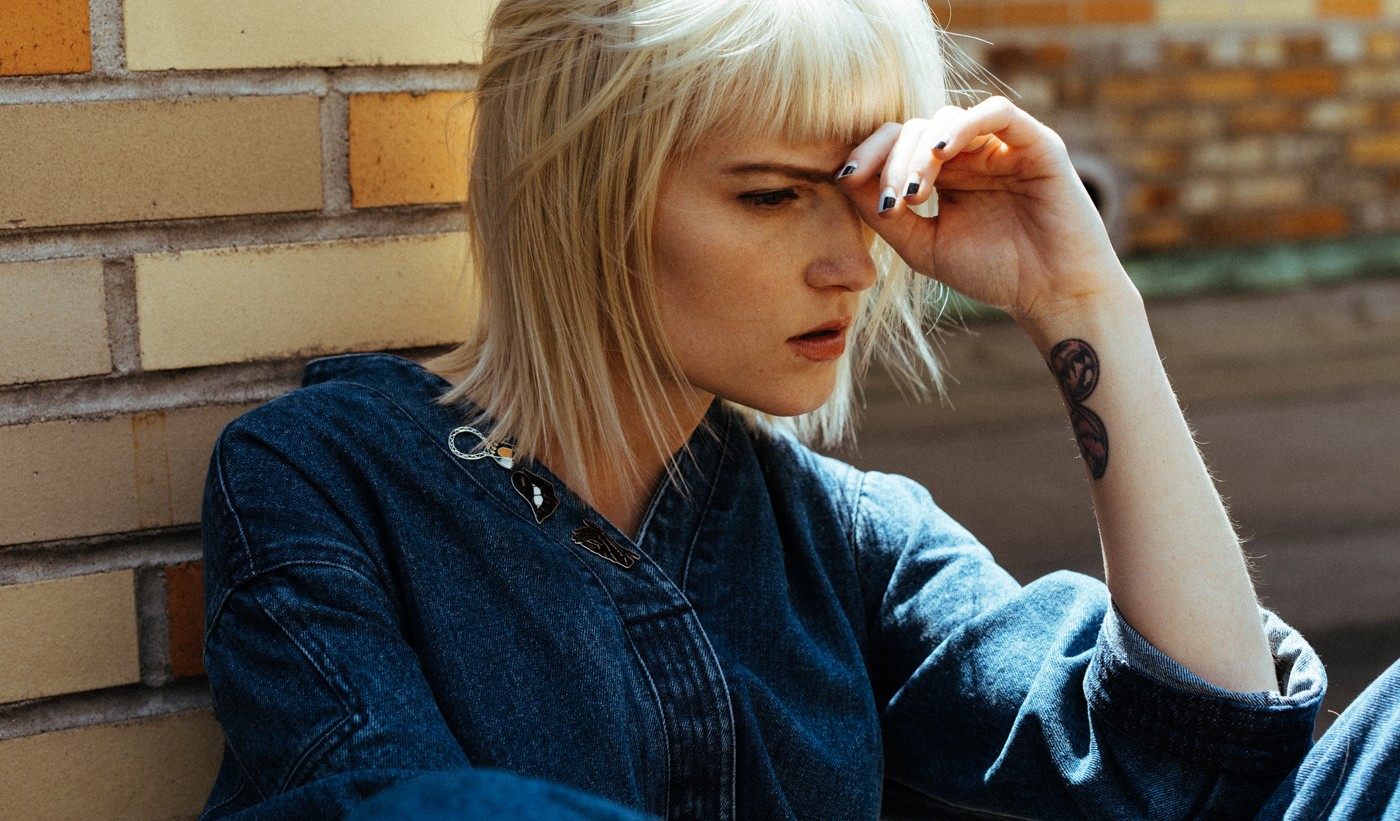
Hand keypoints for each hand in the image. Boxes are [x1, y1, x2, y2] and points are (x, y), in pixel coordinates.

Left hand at [835, 97, 1128, 326]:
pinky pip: (996, 112)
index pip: (896, 144)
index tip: (846, 178)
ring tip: (915, 190)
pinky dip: (964, 125)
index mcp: (943, 176)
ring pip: (947, 118)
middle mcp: (970, 154)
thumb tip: (846, 179)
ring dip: (921, 150)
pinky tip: (943, 154)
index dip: (868, 153)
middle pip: (915, 128)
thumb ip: (885, 216)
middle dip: (892, 159)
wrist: (1052, 294)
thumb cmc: (993, 273)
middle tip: (891, 200)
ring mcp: (1001, 145)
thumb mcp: (923, 248)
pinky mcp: (1035, 142)